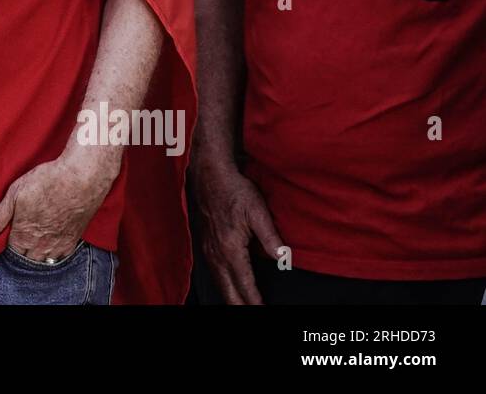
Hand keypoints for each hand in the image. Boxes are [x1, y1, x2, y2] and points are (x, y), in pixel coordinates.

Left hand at [0, 148, 116, 261]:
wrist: (82, 178)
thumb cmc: (47, 181)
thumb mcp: (15, 194)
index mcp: (23, 235)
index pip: (10, 251)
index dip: (7, 242)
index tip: (7, 233)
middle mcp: (41, 245)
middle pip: (26, 258)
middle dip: (21, 250)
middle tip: (20, 235)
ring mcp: (59, 244)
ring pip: (43, 259)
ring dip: (37, 253)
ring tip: (34, 240)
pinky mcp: (74, 240)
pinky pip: (60, 256)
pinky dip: (54, 253)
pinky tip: (51, 242)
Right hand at [195, 161, 282, 304]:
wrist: (209, 175)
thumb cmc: (234, 190)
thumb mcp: (257, 211)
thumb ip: (271, 237)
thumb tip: (284, 259)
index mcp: (231, 248)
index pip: (244, 283)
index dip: (255, 301)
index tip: (263, 310)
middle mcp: (216, 253)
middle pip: (228, 290)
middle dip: (241, 305)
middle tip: (254, 314)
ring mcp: (208, 250)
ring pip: (219, 284)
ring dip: (230, 298)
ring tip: (242, 307)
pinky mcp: (204, 244)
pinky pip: (213, 273)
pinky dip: (222, 286)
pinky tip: (227, 288)